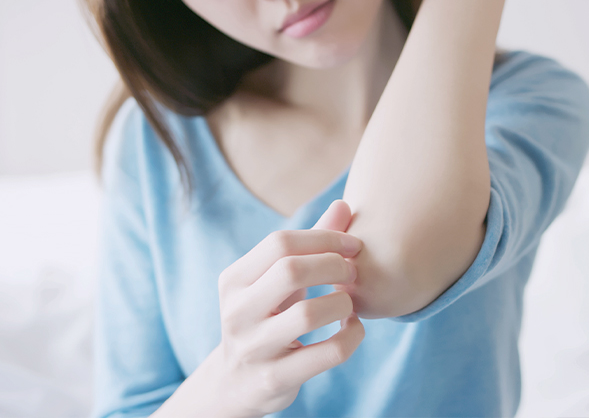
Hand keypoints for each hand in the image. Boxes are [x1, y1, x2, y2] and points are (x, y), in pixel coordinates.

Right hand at [205, 200, 364, 416]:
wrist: (236, 383)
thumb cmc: (265, 318)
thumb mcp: (278, 282)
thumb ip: (310, 245)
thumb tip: (344, 205)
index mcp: (234, 280)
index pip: (280, 243)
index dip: (324, 238)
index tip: (352, 246)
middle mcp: (237, 312)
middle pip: (291, 270)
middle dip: (333, 265)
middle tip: (353, 272)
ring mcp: (254, 348)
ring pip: (309, 314)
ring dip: (343, 303)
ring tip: (349, 303)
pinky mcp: (275, 379)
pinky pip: (328, 353)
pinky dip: (352, 337)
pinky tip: (353, 329)